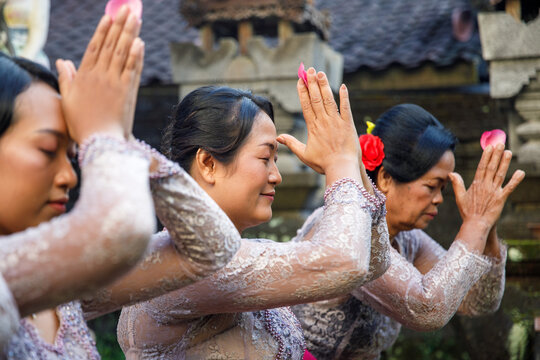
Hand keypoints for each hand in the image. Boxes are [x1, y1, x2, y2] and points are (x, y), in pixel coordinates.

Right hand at [56, 6, 143, 142]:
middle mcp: (100, 76)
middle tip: (127, 10)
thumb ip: (66, 78)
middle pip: (111, 45)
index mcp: (84, 76)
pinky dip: (136, 55)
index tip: (108, 17)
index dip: (102, 31)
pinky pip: (132, 69)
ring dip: (130, 34)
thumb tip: (62, 61)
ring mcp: (115, 82)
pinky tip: (140, 42)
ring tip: (136, 18)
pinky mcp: (127, 91)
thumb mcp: (68, 100)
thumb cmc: (82, 123)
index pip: (95, 47)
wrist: (100, 141)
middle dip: (120, 26)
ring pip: (123, 53)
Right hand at [277, 68, 360, 184]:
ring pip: (329, 100)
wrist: (341, 168)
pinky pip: (346, 107)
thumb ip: (291, 143)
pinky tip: (343, 86)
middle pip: (316, 99)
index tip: (300, 80)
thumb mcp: (304, 154)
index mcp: (313, 128)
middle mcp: (323, 122)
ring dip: (324, 85)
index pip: (306, 105)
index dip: (303, 91)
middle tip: (309, 70)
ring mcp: (336, 122)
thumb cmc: (323, 163)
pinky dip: (344, 97)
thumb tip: (278, 137)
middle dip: (312, 83)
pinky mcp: (348, 124)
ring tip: (320, 73)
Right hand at [449, 143, 524, 229]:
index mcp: (476, 184)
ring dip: (505, 163)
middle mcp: (485, 186)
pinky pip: (509, 188)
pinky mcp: (501, 199)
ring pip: (500, 174)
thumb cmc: (468, 212)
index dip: (486, 156)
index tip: (489, 147)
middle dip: (496, 155)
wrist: (476, 224)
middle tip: (500, 143)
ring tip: (508, 152)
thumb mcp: (460, 197)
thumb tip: (451, 173)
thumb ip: (457, 184)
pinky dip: (515, 180)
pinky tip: (520, 172)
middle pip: (491, 167)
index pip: (482, 167)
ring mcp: (494, 191)